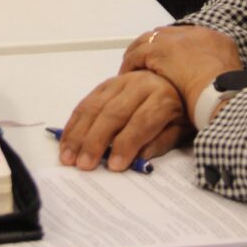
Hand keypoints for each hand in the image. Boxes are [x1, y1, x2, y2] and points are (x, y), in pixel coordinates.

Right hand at [58, 70, 191, 172]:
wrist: (176, 81)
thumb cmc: (178, 112)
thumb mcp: (179, 129)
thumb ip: (160, 143)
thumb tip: (139, 160)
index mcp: (162, 97)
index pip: (142, 121)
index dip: (127, 143)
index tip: (114, 166)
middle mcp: (140, 85)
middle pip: (114, 113)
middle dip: (96, 140)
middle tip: (84, 164)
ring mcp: (120, 81)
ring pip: (95, 106)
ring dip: (79, 133)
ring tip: (68, 157)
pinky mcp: (107, 83)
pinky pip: (86, 102)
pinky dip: (74, 123)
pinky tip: (67, 141)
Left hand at [120, 25, 243, 116]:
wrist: (222, 92)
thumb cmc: (229, 95)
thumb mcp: (231, 81)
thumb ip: (219, 77)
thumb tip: (212, 86)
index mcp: (214, 39)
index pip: (186, 37)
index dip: (173, 48)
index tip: (165, 59)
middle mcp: (194, 34)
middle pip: (165, 34)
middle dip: (153, 47)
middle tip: (144, 62)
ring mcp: (176, 40)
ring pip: (148, 41)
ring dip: (139, 55)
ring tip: (131, 69)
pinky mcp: (159, 50)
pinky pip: (137, 55)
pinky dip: (130, 65)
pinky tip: (126, 76)